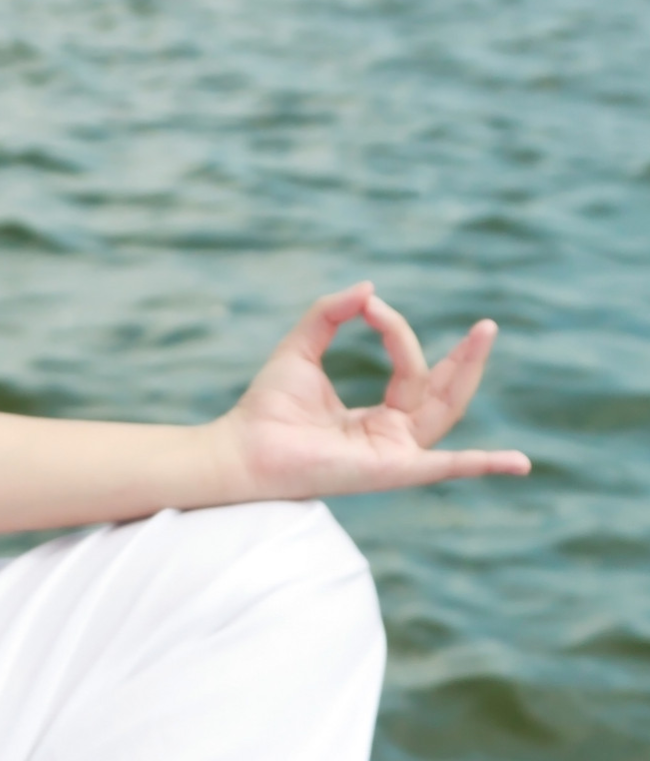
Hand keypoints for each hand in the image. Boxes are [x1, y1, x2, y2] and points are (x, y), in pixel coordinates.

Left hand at [209, 281, 530, 501]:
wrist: (241, 446)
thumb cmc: (266, 407)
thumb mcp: (301, 347)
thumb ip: (330, 314)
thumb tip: (369, 289)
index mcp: (375, 418)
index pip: (411, 371)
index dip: (398, 334)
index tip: (371, 306)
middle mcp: (390, 439)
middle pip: (444, 395)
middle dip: (466, 359)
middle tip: (487, 324)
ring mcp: (392, 456)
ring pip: (444, 411)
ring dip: (466, 373)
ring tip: (484, 333)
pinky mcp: (388, 471)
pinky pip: (441, 468)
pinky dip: (480, 466)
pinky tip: (519, 464)